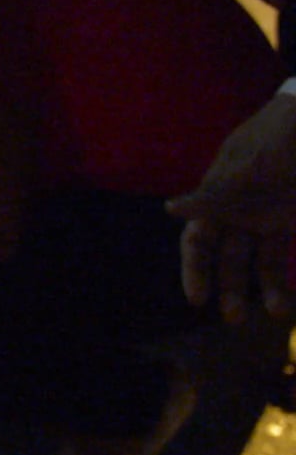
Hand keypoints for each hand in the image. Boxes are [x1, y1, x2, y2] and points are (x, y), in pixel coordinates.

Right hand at [167, 92, 295, 321]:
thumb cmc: (278, 135)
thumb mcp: (246, 164)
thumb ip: (214, 192)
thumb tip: (171, 209)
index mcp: (219, 200)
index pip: (198, 242)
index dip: (194, 270)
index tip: (197, 298)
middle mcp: (241, 215)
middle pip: (228, 260)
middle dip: (229, 290)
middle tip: (234, 319)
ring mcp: (272, 219)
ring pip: (263, 263)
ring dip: (267, 289)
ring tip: (276, 312)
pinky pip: (288, 254)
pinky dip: (289, 276)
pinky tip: (291, 295)